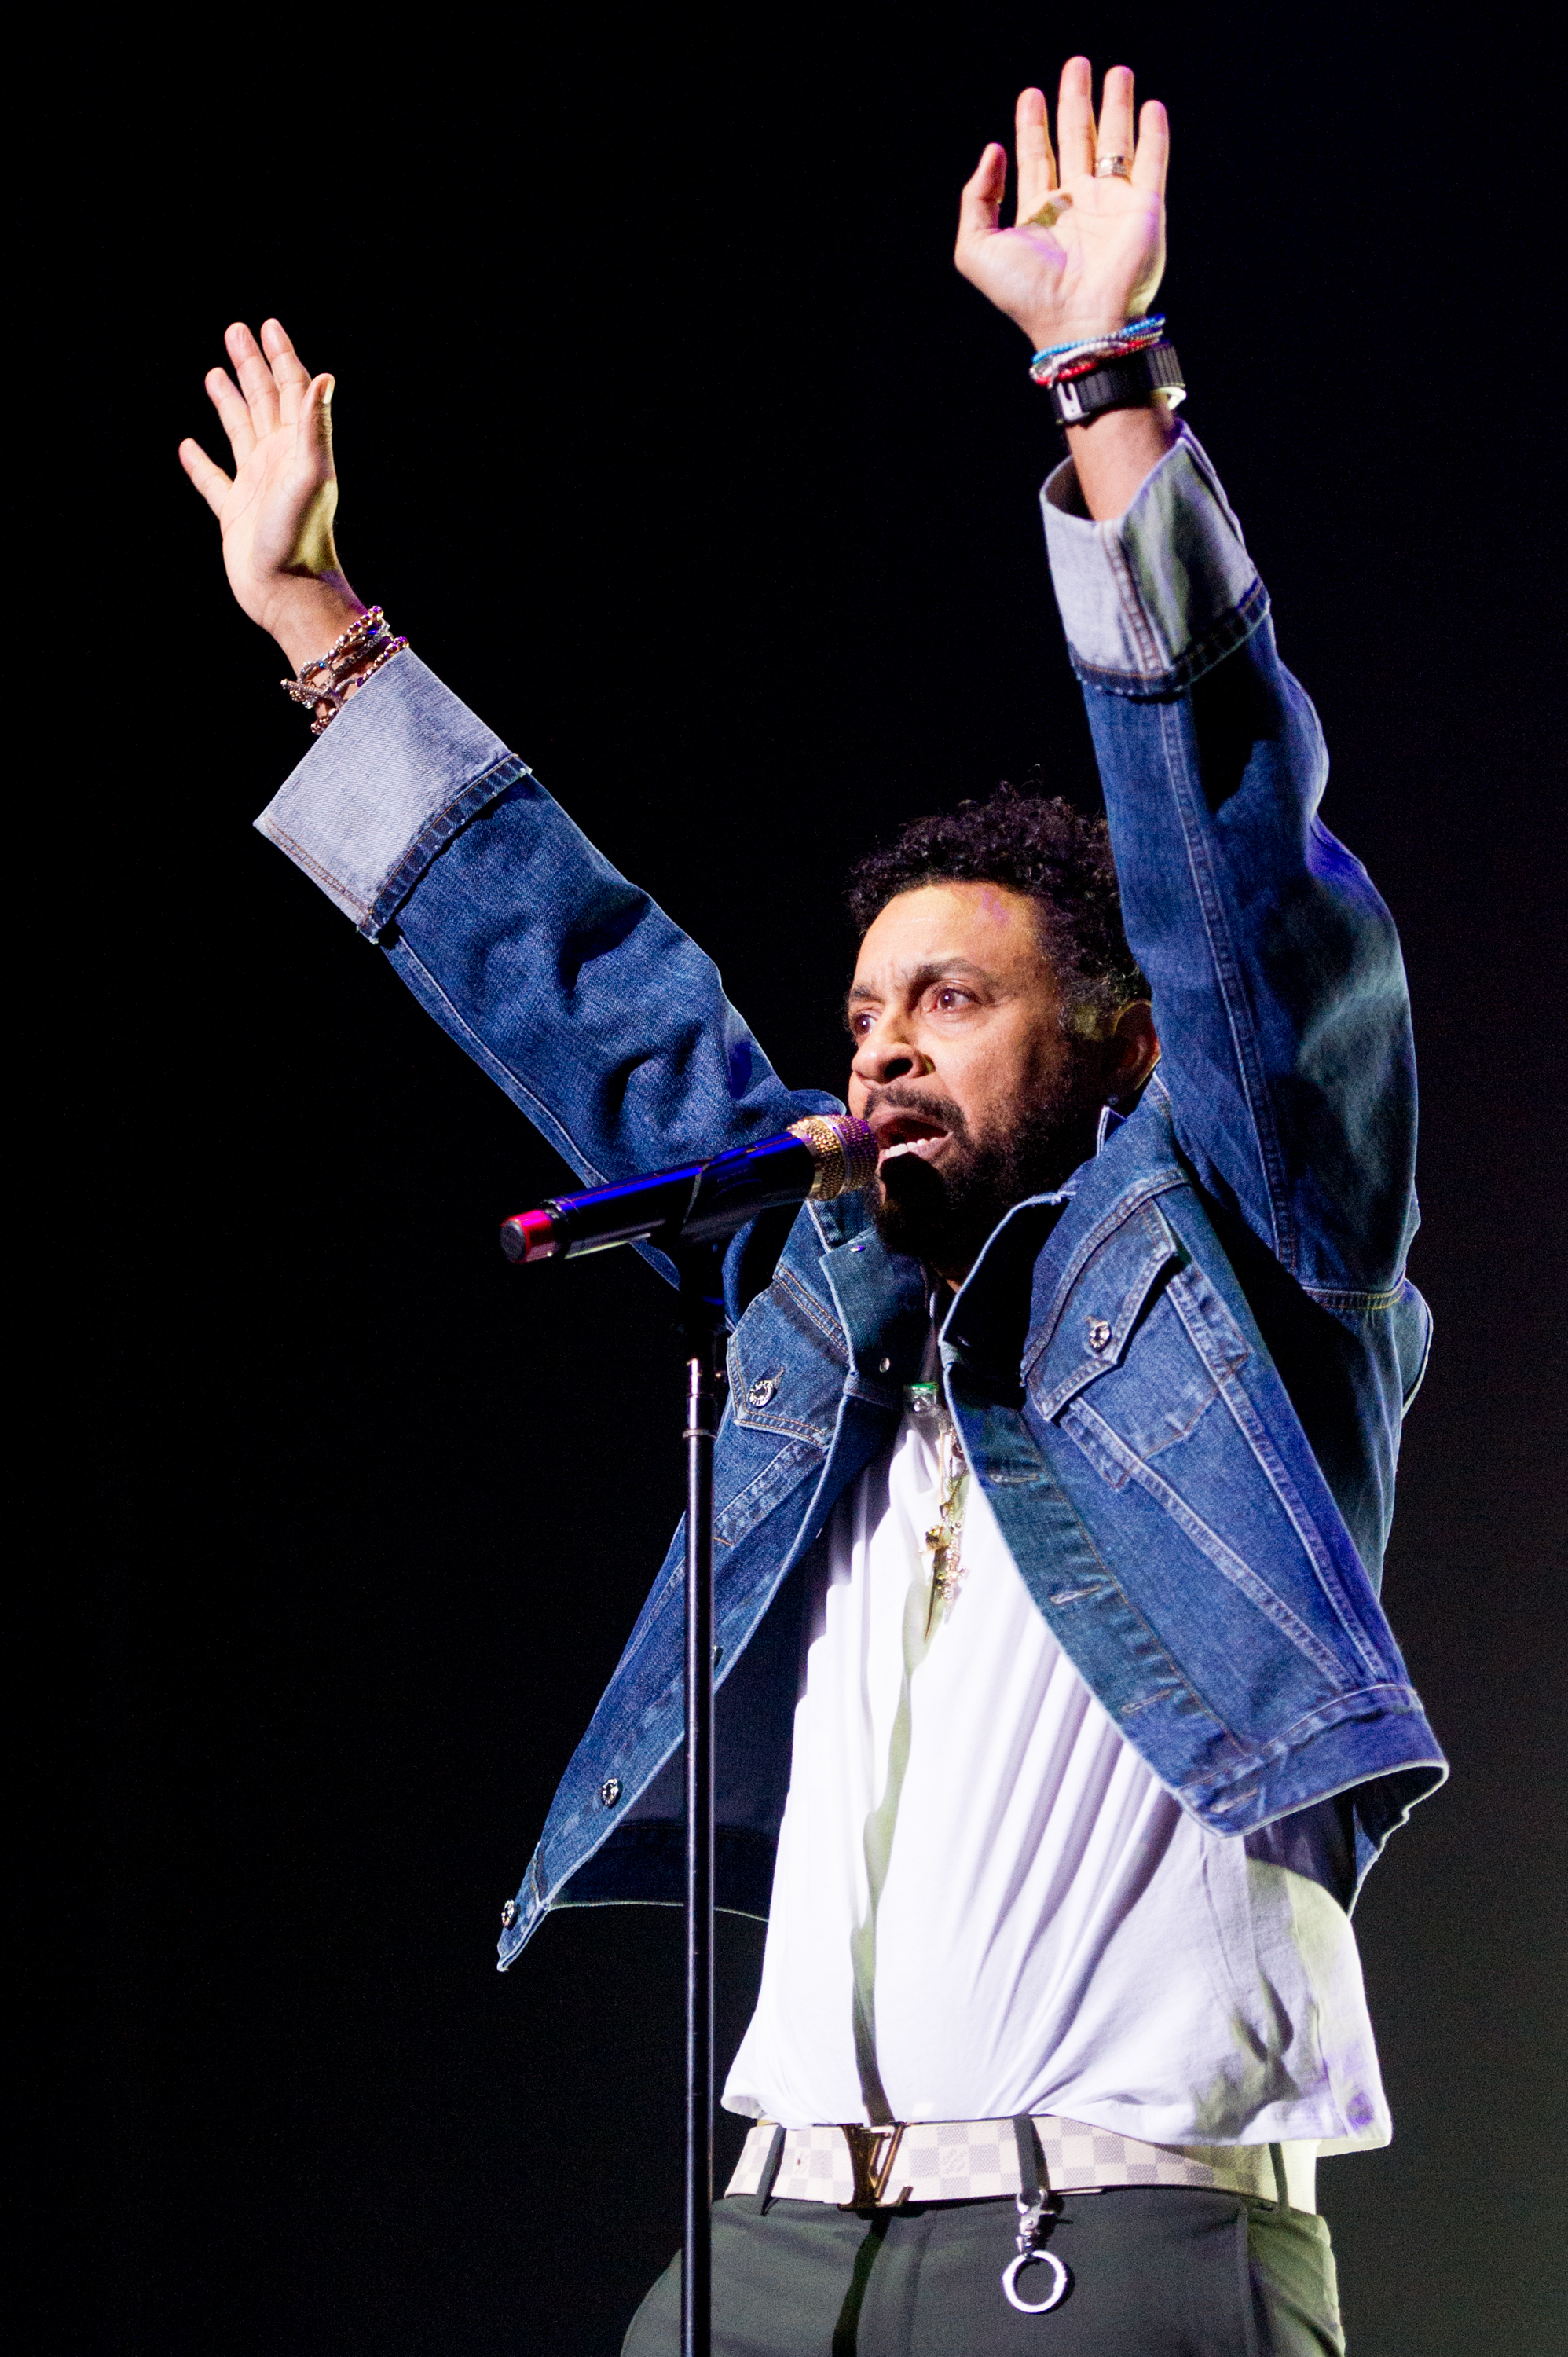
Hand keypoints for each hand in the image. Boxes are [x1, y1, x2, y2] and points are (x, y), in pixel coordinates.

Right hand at [179, 320, 364, 670]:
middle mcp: (277, 461)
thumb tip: (322, 375)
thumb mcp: (311, 474)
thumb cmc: (301, 537)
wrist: (289, 593)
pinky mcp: (234, 514)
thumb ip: (314, 425)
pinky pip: (212, 481)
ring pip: (239, 432)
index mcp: (297, 448)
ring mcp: (255, 486)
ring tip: (215, 374)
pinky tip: (187, 447)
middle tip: (235, 331)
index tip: (267, 325)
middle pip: (263, 401)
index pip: (290, 390)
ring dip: (229, 402)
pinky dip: (200, 463)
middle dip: (251, 366)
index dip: (280, 357)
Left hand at [954, 59, 1167, 351]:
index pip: (1037, 156)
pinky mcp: (1144, 209)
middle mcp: (1078, 205)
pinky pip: (1151, 163)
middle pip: (1077, 139)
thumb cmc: (1025, 293)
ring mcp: (1113, 205)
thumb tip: (993, 150)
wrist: (1076, 321)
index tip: (1030, 94)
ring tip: (1115, 72)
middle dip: (1075, 101)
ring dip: (1115, 106)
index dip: (1033, 124)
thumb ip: (977, 198)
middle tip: (1075, 66)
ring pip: (1115, 142)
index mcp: (1040, 213)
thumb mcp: (976, 248)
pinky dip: (1153, 135)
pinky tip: (1150, 107)